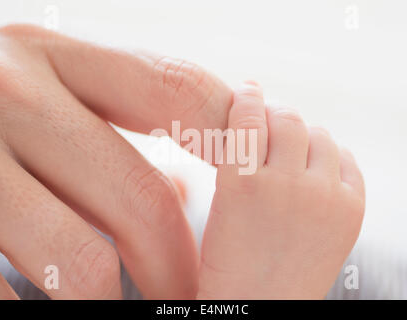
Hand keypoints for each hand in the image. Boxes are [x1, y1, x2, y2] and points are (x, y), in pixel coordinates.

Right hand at [0, 24, 231, 298]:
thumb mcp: (56, 84)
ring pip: (84, 256)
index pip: (180, 92)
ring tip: (133, 305)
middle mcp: (13, 91)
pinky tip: (68, 305)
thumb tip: (196, 162)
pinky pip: (11, 289)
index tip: (255, 184)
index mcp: (60, 54)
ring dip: (120, 297)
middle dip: (177, 259)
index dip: (230, 139)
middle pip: (143, 196)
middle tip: (192, 291)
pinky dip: (48, 307)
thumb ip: (124, 108)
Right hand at [198, 82, 364, 298]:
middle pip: (289, 119)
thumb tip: (259, 115)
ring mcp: (323, 198)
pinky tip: (314, 171)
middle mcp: (286, 185)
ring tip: (291, 153)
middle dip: (276, 115)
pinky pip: (346, 159)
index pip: (249, 115)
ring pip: (319, 135)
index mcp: (242, 183)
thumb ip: (239, 158)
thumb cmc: (230, 257)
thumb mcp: (220, 202)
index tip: (248, 90)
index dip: (247, 96)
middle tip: (270, 122)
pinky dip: (329, 157)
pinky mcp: (350, 211)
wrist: (262, 302)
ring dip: (302, 137)